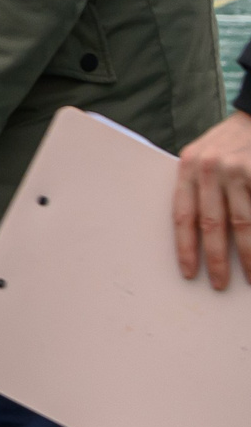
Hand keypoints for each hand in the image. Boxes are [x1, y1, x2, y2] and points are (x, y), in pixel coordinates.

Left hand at [174, 109, 250, 287]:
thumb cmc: (229, 142)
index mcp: (188, 167)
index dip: (185, 247)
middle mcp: (210, 168)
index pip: (182, 215)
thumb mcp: (203, 156)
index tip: (189, 272)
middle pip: (213, 224)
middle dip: (216, 259)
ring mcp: (237, 170)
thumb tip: (194, 233)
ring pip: (245, 224)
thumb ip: (197, 187)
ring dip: (249, 255)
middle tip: (220, 284)